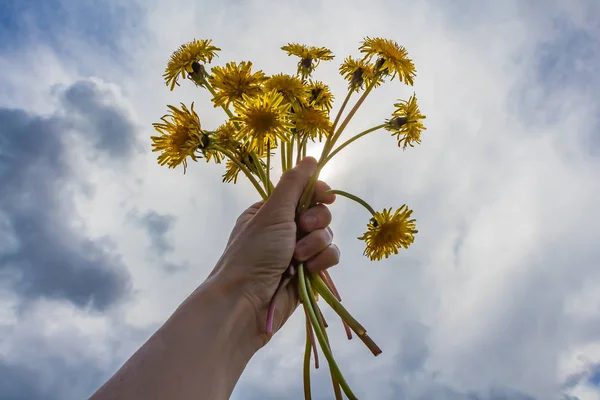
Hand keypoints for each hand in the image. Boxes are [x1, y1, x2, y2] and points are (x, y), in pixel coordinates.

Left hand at [209, 157, 338, 345]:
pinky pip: (329, 257)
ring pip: (327, 236)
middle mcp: (284, 230)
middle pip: (320, 213)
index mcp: (271, 212)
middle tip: (301, 229)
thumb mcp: (272, 212)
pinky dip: (322, 262)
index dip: (318, 193)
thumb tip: (311, 158)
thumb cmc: (254, 253)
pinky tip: (308, 270)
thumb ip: (294, 184)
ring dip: (316, 244)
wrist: (246, 303)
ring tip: (298, 258)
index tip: (326, 196)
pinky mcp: (308, 273)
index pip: (304, 192)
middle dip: (315, 222)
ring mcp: (297, 252)